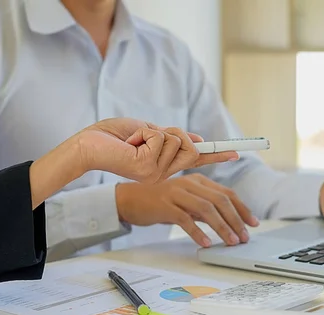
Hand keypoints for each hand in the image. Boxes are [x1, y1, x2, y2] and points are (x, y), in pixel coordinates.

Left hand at [76, 118, 238, 182]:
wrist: (87, 146)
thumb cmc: (113, 138)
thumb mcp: (149, 131)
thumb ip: (172, 137)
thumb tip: (197, 139)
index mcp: (164, 166)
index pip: (197, 159)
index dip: (217, 154)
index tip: (237, 151)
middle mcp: (164, 174)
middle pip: (189, 144)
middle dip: (171, 131)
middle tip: (143, 135)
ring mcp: (157, 174)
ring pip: (175, 139)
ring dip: (153, 131)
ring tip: (133, 141)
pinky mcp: (149, 169)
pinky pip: (160, 138)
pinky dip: (144, 133)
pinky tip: (129, 144)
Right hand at [116, 174, 259, 246]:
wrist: (129, 199)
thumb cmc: (159, 201)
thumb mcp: (186, 200)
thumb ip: (204, 207)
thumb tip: (227, 221)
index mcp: (198, 181)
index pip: (227, 193)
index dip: (243, 209)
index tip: (253, 224)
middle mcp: (190, 184)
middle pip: (220, 200)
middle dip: (236, 220)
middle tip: (243, 237)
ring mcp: (177, 193)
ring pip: (206, 209)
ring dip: (222, 227)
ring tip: (230, 241)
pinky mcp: (164, 205)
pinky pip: (185, 219)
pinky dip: (198, 232)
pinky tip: (206, 243)